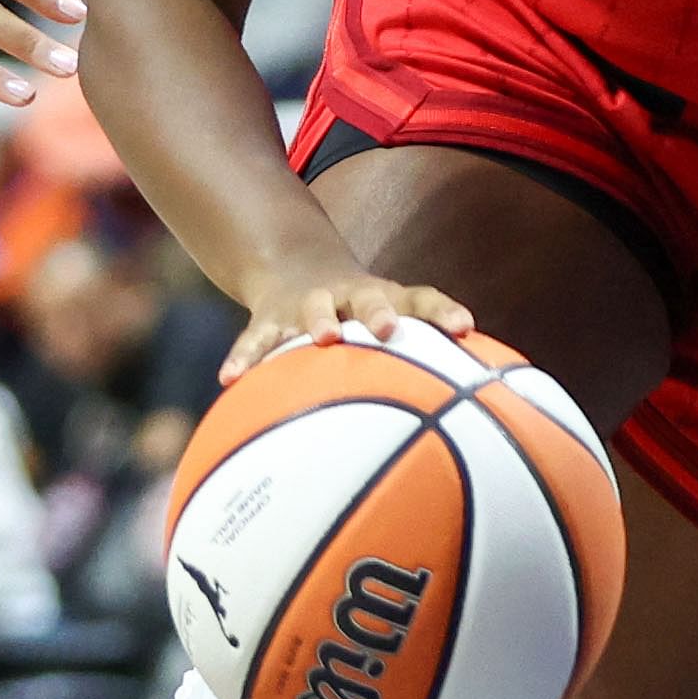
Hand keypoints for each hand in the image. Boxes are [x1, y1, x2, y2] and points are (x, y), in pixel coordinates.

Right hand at [223, 268, 476, 382]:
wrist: (296, 268)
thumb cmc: (358, 320)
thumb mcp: (388, 328)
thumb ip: (419, 368)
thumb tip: (466, 430)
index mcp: (387, 299)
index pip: (422, 298)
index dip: (443, 312)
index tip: (465, 327)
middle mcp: (350, 295)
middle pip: (370, 296)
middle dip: (379, 311)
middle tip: (390, 330)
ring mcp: (309, 303)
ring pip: (315, 307)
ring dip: (320, 319)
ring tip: (324, 339)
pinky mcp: (270, 318)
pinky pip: (256, 338)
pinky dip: (245, 357)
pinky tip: (231, 379)